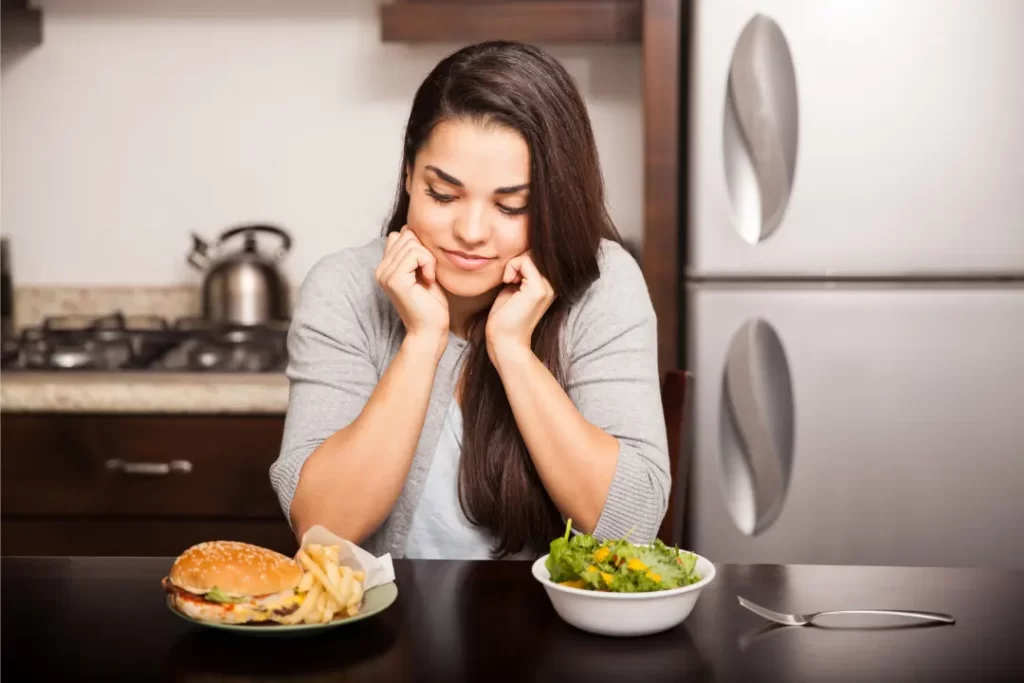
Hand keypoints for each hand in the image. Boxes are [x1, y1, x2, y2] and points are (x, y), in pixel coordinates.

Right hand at [375, 226, 448, 356]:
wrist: (431, 329)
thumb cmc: (431, 303)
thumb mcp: (422, 271)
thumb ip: (413, 252)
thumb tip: (409, 228)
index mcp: (385, 267)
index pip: (400, 234)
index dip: (418, 246)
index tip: (425, 268)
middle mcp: (380, 269)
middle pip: (406, 235)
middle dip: (424, 251)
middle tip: (428, 274)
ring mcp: (385, 274)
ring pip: (412, 243)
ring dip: (428, 259)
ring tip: (428, 278)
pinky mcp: (394, 279)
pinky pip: (416, 254)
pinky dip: (429, 264)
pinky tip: (429, 281)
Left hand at [485, 252, 555, 366]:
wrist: (505, 341)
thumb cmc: (505, 318)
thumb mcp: (514, 288)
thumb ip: (520, 273)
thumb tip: (519, 254)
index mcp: (549, 286)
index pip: (537, 256)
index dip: (520, 261)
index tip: (509, 278)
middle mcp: (553, 286)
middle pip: (535, 253)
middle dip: (517, 260)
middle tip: (508, 279)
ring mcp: (548, 287)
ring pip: (530, 254)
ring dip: (513, 264)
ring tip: (508, 281)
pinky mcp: (538, 289)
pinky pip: (525, 261)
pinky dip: (511, 267)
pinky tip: (507, 282)